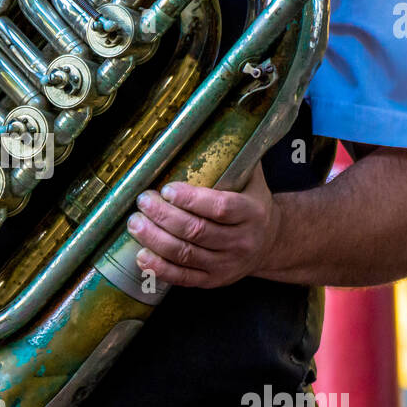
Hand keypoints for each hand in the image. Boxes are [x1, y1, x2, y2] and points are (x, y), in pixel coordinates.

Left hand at [127, 163, 280, 288]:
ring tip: (135, 223)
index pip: (220, 207)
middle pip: (197, 231)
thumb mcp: (253, 180)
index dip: (191, 199)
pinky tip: (142, 256)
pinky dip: (160, 268)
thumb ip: (236, 158)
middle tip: (143, 201)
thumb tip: (211, 126)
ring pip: (186, 254)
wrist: (271, 243)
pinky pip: (184, 278)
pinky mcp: (214, 281)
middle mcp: (241, 241)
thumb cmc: (252, 204)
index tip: (167, 189)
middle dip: (164, 216)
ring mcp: (227, 264)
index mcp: (252, 212)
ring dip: (155, 239)